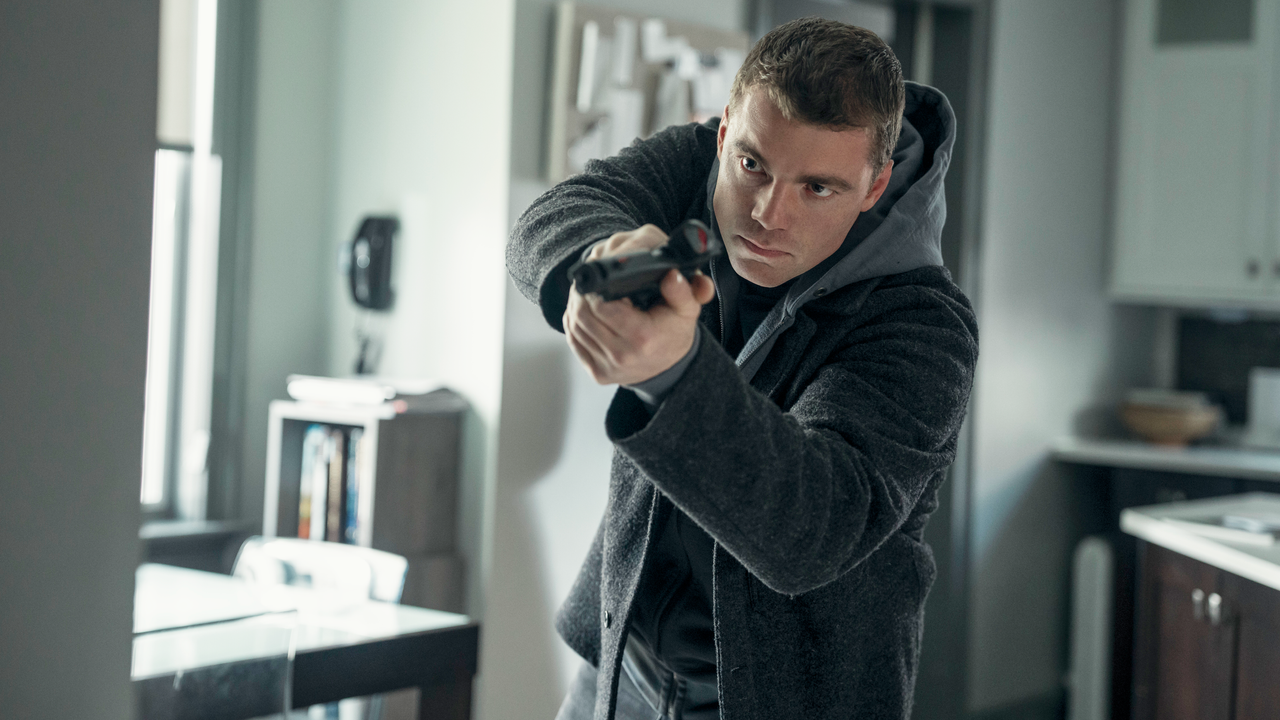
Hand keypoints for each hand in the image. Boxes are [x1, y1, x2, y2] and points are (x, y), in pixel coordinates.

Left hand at [564, 225, 716, 384]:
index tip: (602, 281)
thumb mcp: (687, 309)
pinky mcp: (598, 373)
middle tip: (588, 283)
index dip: (596, 289)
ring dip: (575, 307)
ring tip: (585, 296)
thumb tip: (670, 276)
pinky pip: (575, 342)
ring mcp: (607, 367)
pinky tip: (582, 314)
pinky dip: (573, 324)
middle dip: (582, 295)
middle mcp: (622, 355)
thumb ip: (681, 291)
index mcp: (642, 337)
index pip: (601, 306)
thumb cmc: (673, 334)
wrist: (671, 367)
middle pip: (583, 315)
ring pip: (575, 327)